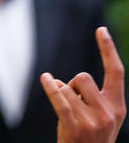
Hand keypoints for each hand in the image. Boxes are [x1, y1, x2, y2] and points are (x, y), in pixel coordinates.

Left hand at [41, 27, 125, 142]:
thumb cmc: (90, 137)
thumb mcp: (98, 117)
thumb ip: (86, 97)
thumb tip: (57, 83)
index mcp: (118, 107)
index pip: (116, 72)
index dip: (108, 50)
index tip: (101, 30)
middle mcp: (108, 112)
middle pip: (82, 77)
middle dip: (72, 84)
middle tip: (73, 102)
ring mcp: (92, 120)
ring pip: (68, 88)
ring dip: (61, 94)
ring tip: (67, 113)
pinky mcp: (74, 125)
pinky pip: (59, 98)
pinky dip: (50, 87)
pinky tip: (45, 78)